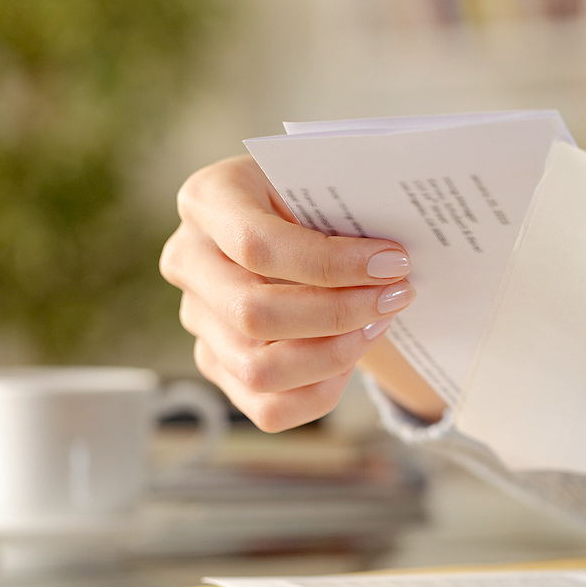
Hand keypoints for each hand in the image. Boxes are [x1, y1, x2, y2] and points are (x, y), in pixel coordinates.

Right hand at [160, 155, 440, 430]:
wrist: (300, 220)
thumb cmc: (318, 195)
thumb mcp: (327, 179)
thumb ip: (349, 203)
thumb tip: (396, 259)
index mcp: (208, 200)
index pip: (257, 246)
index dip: (332, 264)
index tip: (395, 263)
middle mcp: (189, 261)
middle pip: (254, 314)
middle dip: (340, 314)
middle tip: (397, 296)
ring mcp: (197, 318)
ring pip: (258, 370)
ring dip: (334, 356)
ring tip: (377, 325)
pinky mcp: (217, 363)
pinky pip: (268, 407)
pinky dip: (320, 391)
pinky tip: (352, 356)